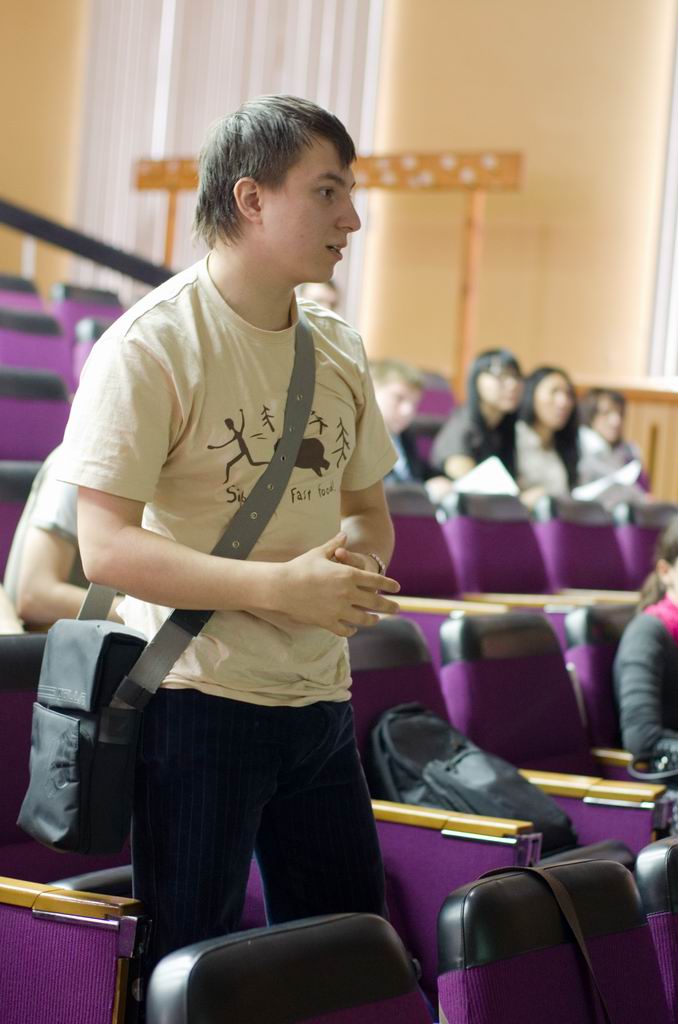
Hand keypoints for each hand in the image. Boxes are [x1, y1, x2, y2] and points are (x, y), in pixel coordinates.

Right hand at [277, 533, 399, 636]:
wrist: (281, 587)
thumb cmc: (299, 567)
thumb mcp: (319, 553)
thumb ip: (335, 545)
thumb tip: (344, 534)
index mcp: (348, 575)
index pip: (376, 580)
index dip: (388, 584)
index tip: (397, 588)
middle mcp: (347, 593)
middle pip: (375, 602)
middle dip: (389, 606)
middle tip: (397, 608)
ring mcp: (338, 610)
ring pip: (363, 618)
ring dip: (372, 620)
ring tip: (376, 619)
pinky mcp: (328, 622)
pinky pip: (345, 629)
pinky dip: (351, 630)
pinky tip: (353, 628)